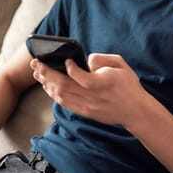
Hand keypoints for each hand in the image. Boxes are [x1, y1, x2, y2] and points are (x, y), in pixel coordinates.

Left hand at [30, 53, 154, 128]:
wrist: (136, 111)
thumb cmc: (129, 86)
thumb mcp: (120, 64)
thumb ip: (102, 59)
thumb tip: (86, 60)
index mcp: (101, 83)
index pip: (78, 75)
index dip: (69, 67)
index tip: (66, 60)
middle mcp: (91, 96)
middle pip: (63, 86)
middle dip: (47, 73)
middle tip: (36, 63)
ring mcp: (87, 106)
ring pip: (61, 96)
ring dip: (47, 84)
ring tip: (38, 74)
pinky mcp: (85, 112)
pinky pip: (65, 104)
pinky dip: (54, 95)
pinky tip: (48, 87)